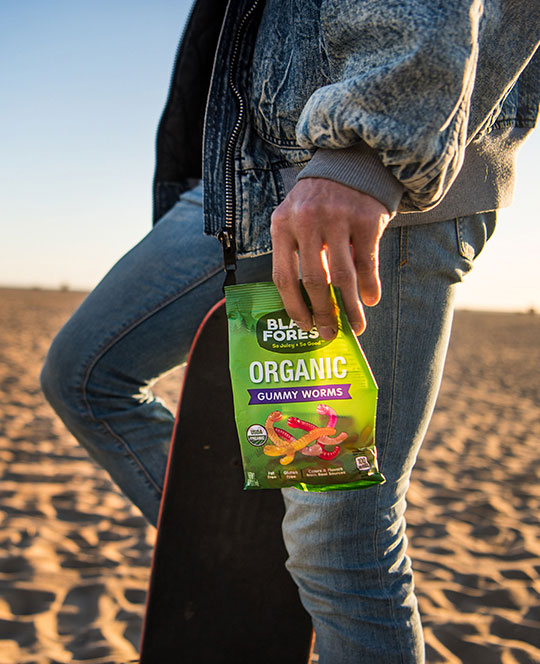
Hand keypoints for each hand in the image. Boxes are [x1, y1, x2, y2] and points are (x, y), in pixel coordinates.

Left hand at [270, 177, 389, 337]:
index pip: (283, 276)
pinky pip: (367, 262)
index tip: (304, 326)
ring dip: (351, 307)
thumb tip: (307, 306)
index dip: (294, 307)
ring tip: (357, 326)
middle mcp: (307, 221)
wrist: (349, 163)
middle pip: (314, 281)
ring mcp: (338, 218)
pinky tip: (370, 299)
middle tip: (331, 333)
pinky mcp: (366, 218)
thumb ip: (295, 253)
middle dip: (324, 313)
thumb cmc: (317, 202)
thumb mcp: (295, 219)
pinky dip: (370, 285)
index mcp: (282, 225)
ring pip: (344, 276)